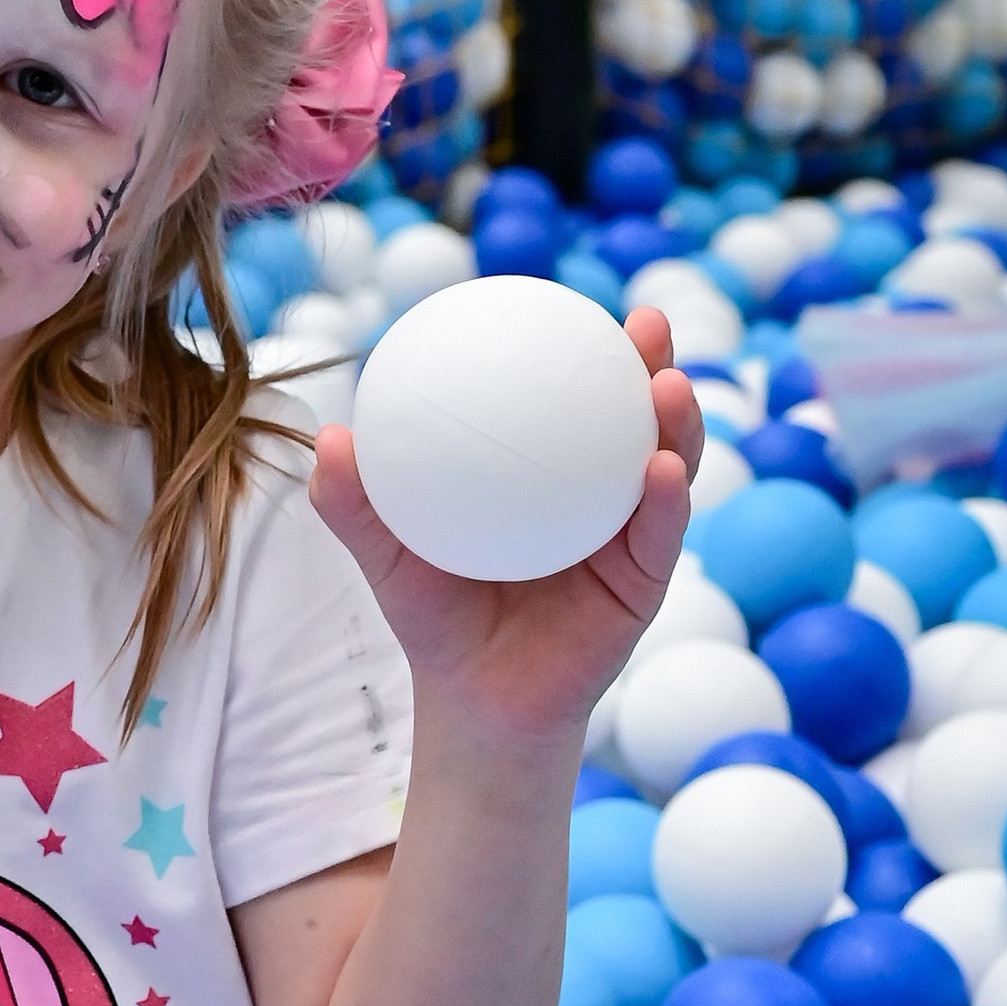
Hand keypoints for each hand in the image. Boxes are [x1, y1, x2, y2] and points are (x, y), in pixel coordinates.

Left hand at [310, 304, 703, 748]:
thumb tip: (329, 437)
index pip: (573, 399)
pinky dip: (666, 499)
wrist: (473, 702)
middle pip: (637, 416)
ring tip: (667, 386)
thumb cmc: (436, 619)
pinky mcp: (646, 583)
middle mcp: (601, 496)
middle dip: (653, 364)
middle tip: (646, 324)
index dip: (584, 351)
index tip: (577, 303)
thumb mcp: (390, 554)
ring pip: (669, 464)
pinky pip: (661, 535)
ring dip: (677, 420)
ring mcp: (631, 537)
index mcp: (550, 476)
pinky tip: (662, 471)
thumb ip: (357, 502)